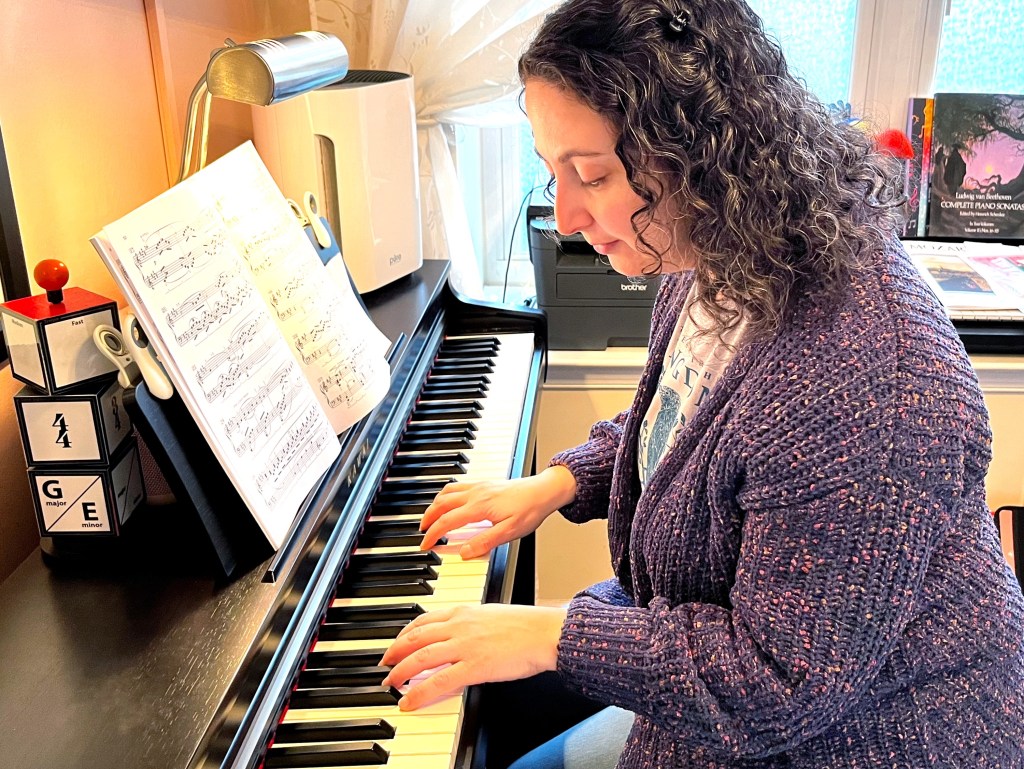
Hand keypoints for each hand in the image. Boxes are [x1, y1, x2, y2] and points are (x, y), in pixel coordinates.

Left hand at [380, 603, 566, 710]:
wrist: (545, 632)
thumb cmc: (527, 626)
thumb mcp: (492, 615)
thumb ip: (472, 623)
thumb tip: (459, 634)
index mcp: (464, 611)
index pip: (424, 619)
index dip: (405, 633)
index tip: (397, 642)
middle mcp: (460, 625)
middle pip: (416, 637)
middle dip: (395, 651)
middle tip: (385, 664)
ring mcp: (465, 645)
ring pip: (421, 657)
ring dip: (400, 671)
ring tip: (389, 683)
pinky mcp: (474, 666)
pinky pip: (438, 681)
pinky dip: (419, 692)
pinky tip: (408, 701)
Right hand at [420, 466, 576, 558]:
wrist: (544, 491)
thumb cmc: (530, 510)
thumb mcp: (509, 532)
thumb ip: (485, 542)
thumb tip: (464, 552)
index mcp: (478, 507)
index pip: (447, 521)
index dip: (432, 534)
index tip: (425, 545)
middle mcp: (475, 494)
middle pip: (441, 503)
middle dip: (428, 518)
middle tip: (422, 531)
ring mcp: (479, 486)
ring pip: (447, 492)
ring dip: (435, 504)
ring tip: (431, 517)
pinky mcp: (485, 483)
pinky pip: (457, 486)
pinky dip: (446, 494)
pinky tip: (449, 500)